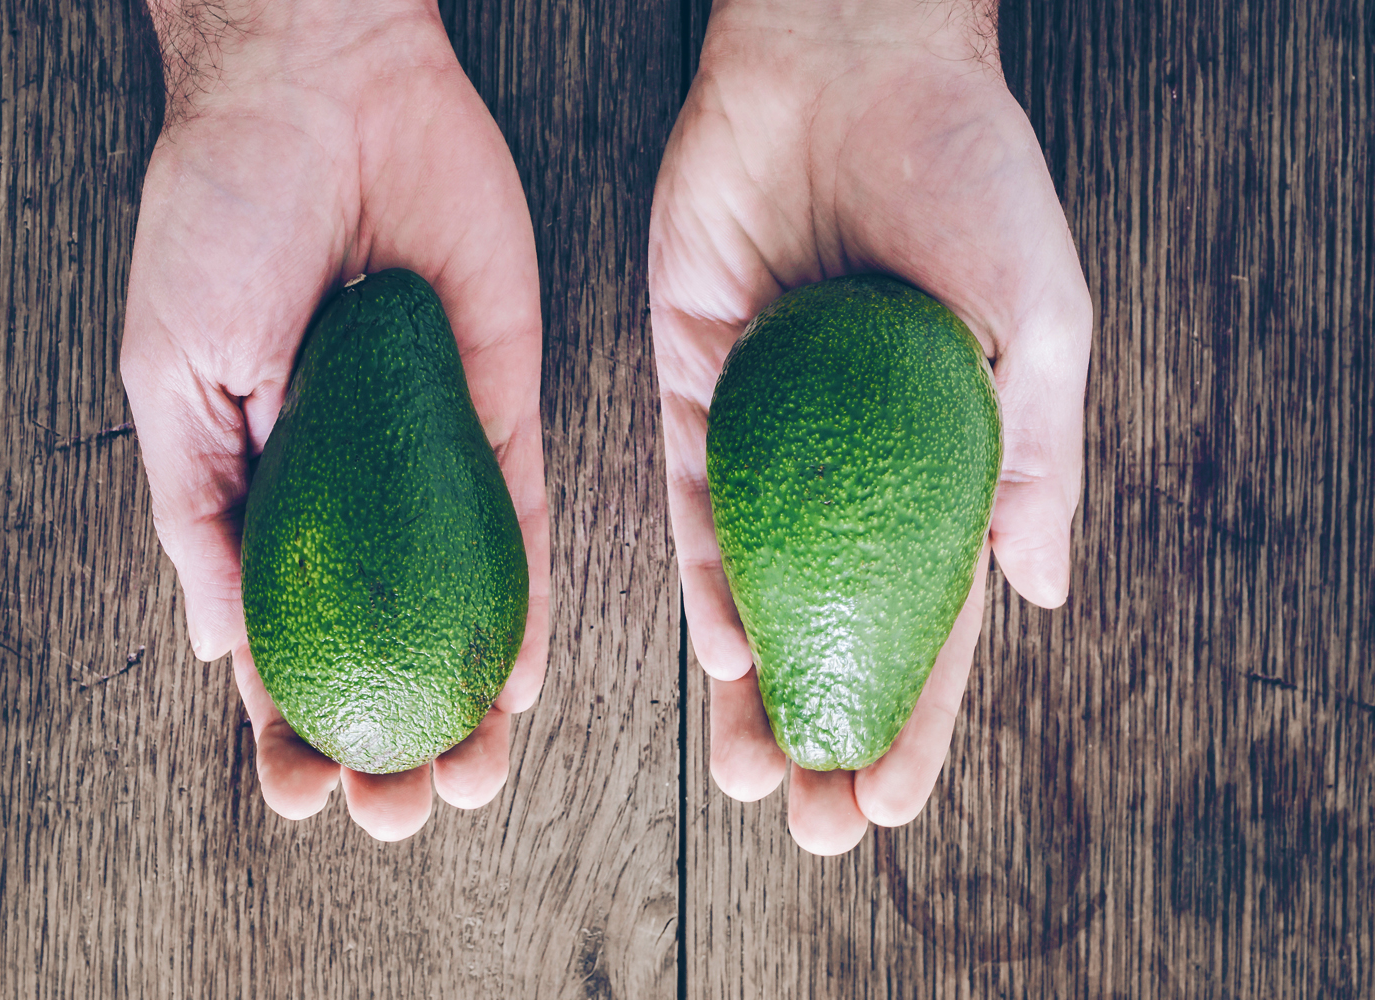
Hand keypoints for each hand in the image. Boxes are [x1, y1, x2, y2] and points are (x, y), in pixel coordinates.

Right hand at [121, 0, 547, 839]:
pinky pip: (524, 521)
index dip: (293, 727)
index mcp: (267, 485)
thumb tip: (214, 647)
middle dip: (394, 738)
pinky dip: (528, 604)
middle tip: (401, 811)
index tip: (306, 795)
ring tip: (468, 779)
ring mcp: (434, 451)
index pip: (284, 636)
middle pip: (386, 642)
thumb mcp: (172, 379)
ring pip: (463, 606)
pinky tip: (524, 679)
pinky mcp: (504, 404)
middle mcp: (359, 485)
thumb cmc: (222, 216)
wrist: (322, 93)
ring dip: (468, 702)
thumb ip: (197, 514)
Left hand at [649, 0, 1090, 853]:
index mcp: (943, 455)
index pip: (932, 616)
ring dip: (754, 685)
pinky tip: (711, 653)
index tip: (892, 801)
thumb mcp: (1038, 319)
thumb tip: (1039, 597)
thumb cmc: (967, 172)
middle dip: (824, 726)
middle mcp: (850, 460)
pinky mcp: (694, 385)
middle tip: (808, 825)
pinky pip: (691, 501)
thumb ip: (1040, 459)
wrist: (851, 63)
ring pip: (756, 585)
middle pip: (834, 623)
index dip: (918, 715)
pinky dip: (700, 579)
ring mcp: (769, 432)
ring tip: (753, 775)